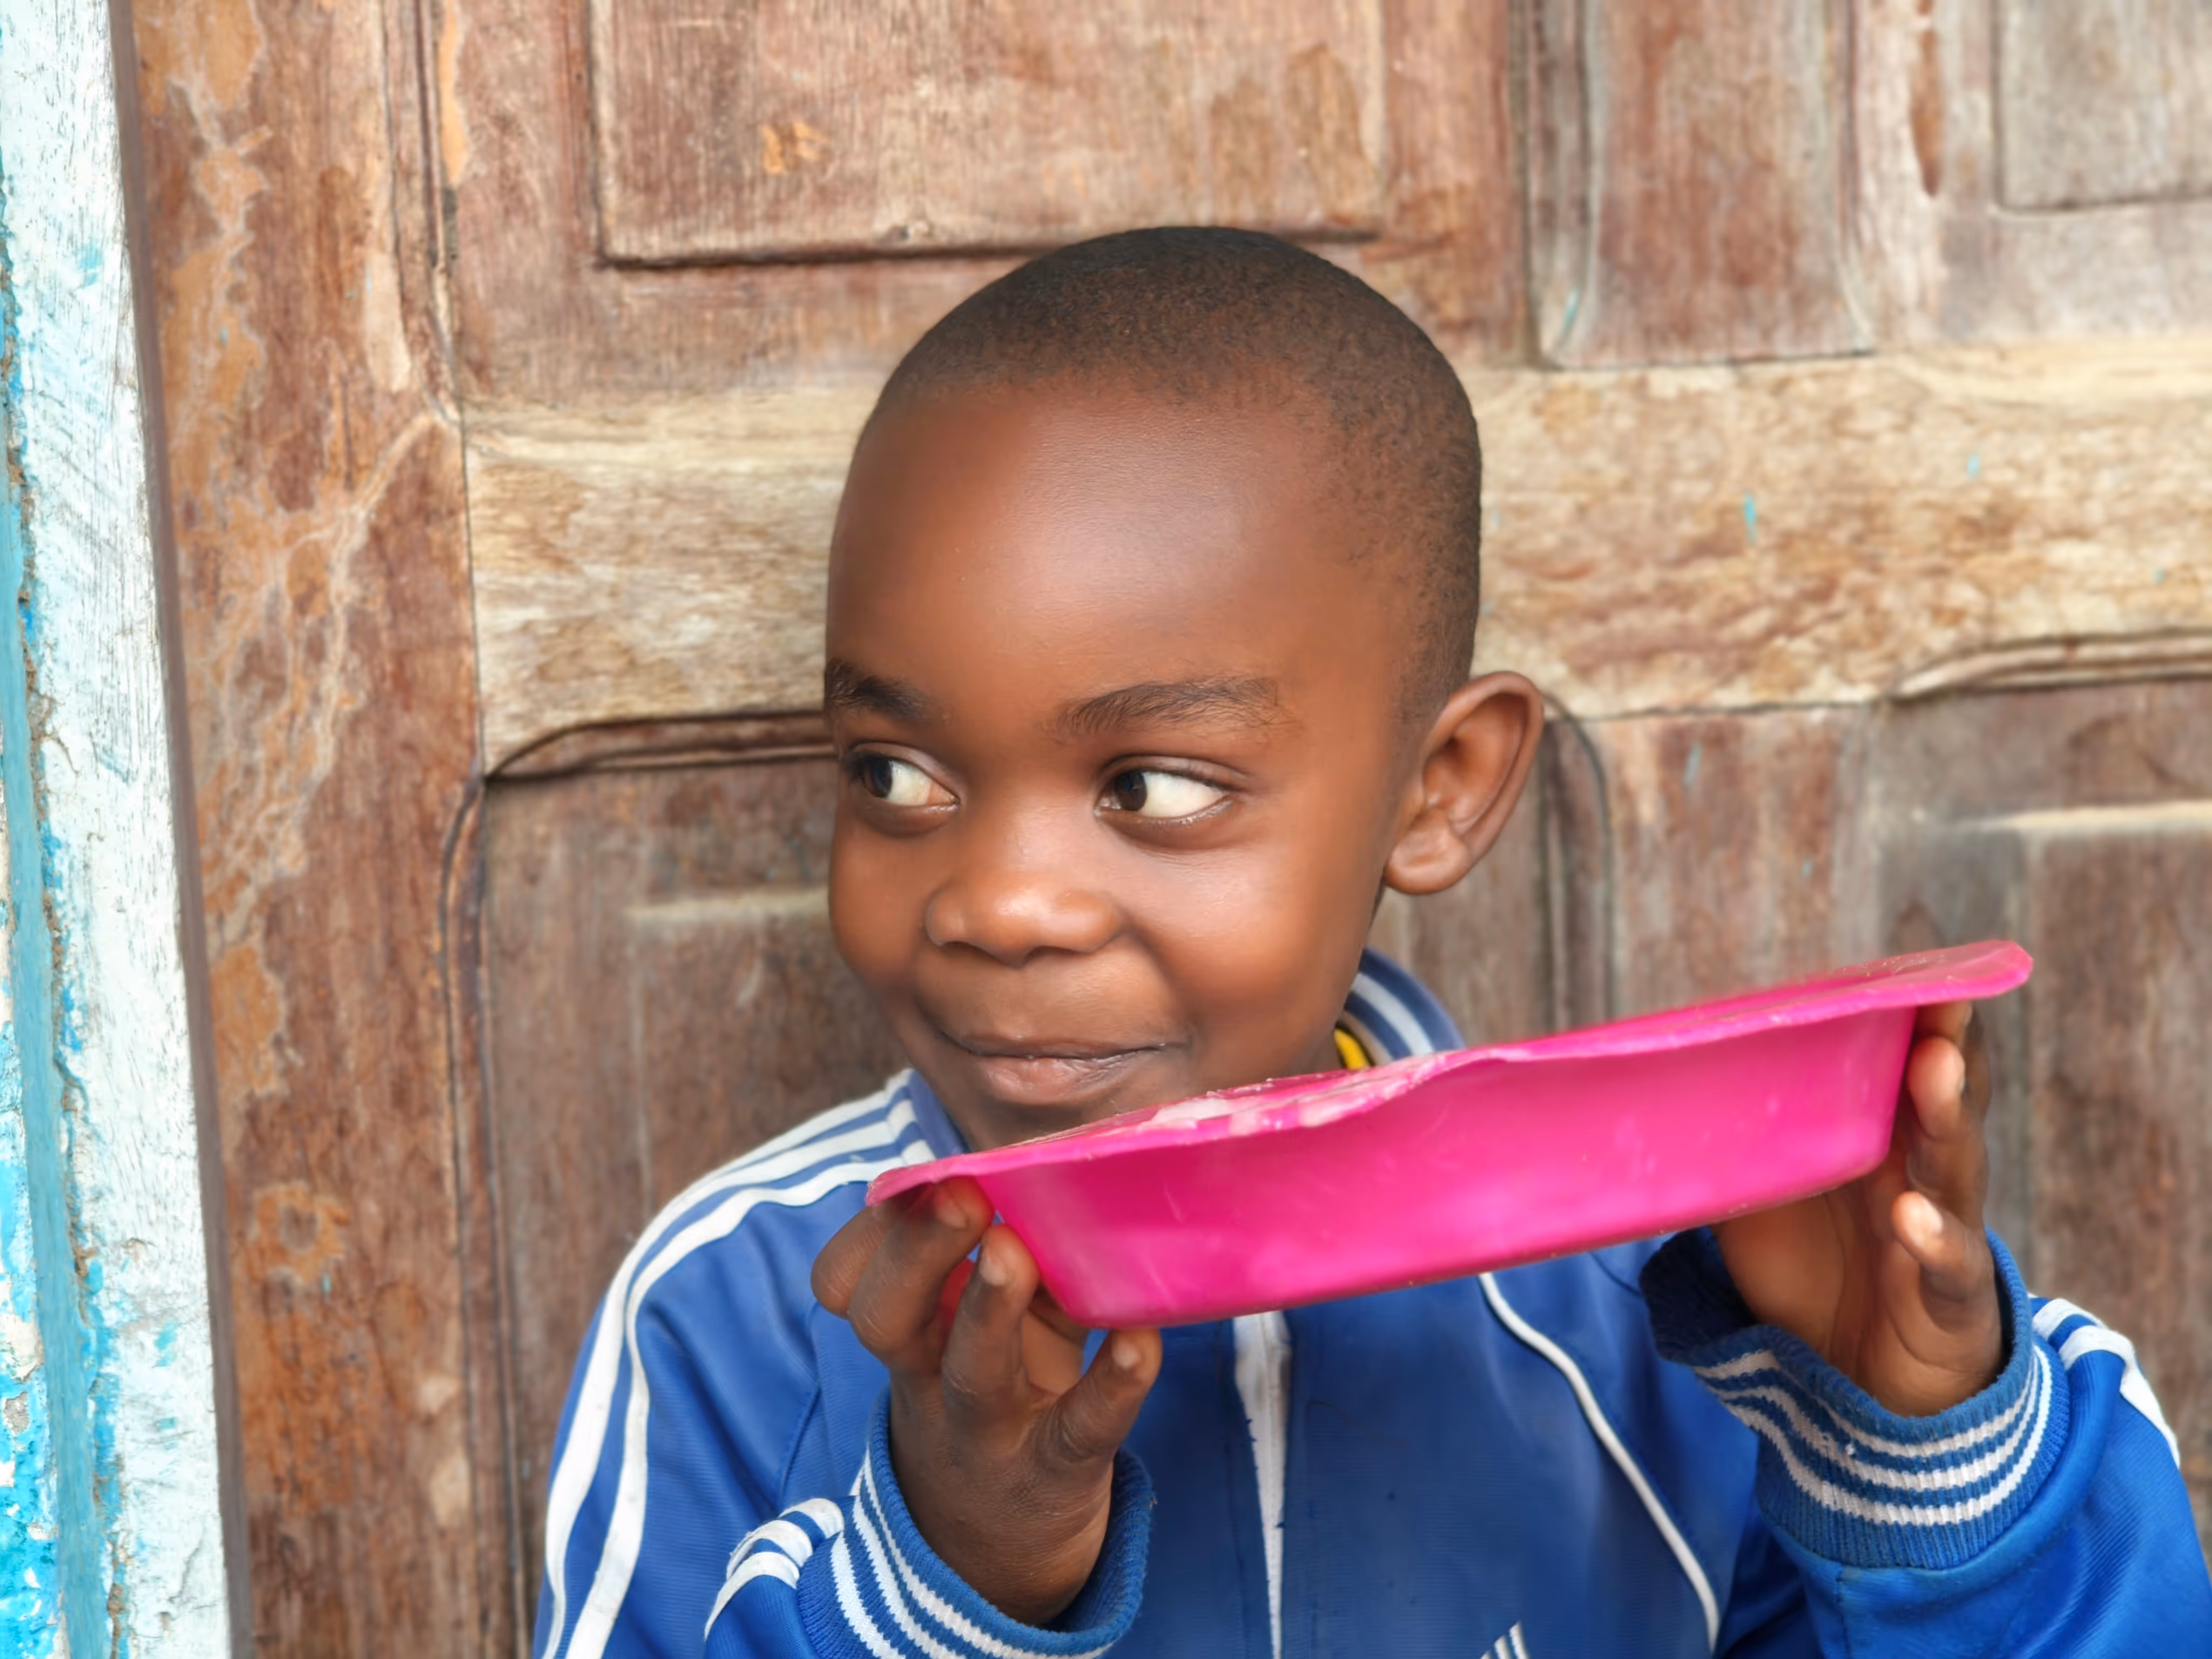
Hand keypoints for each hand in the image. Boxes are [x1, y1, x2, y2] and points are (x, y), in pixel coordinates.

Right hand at [812, 1178, 1162, 1624]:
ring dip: (988, 1308)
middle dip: (917, 1251)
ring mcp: (993, 1430)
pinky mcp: (1061, 1468)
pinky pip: (1083, 1427)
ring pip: (971, 1372)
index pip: (849, 1284)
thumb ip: (998, 1248)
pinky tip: (1141, 1340)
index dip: (869, 1236)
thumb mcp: (977, 1325)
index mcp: (908, 1332)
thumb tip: (1041, 1155)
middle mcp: (932, 1379)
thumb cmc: (1001, 1391)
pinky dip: (1114, 1382)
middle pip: (889, 1319)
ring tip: (1011, 1247)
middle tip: (959, 1194)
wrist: (1002, 1550)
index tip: (912, 1180)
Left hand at [1712, 1002, 2001, 1416]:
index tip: (1909, 964)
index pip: (1896, 1065)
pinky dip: (1933, 1239)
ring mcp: (1943, 1226)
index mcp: (1878, 1138)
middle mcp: (1920, 1170)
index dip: (1905, 1016)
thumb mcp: (1761, 1204)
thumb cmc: (1815, 1274)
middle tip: (1940, 992)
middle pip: (1939, 1095)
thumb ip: (1728, 1150)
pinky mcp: (1950, 1293)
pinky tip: (1912, 1219)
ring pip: (1955, 1163)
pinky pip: (1949, 1262)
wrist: (1865, 1389)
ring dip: (1946, 1113)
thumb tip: (1638, 1098)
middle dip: (1941, 1040)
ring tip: (1935, 1065)